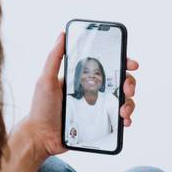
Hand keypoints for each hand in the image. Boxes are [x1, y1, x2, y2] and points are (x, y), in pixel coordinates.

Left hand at [20, 32, 138, 160]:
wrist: (41, 137)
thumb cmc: (41, 108)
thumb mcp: (46, 80)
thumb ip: (54, 58)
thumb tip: (62, 34)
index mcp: (82, 78)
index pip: (106, 65)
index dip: (121, 62)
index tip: (130, 64)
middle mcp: (92, 91)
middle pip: (119, 82)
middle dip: (129, 83)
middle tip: (128, 88)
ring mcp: (97, 108)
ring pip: (123, 100)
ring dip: (130, 103)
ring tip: (123, 110)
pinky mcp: (99, 123)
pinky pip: (118, 119)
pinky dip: (126, 119)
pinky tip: (124, 121)